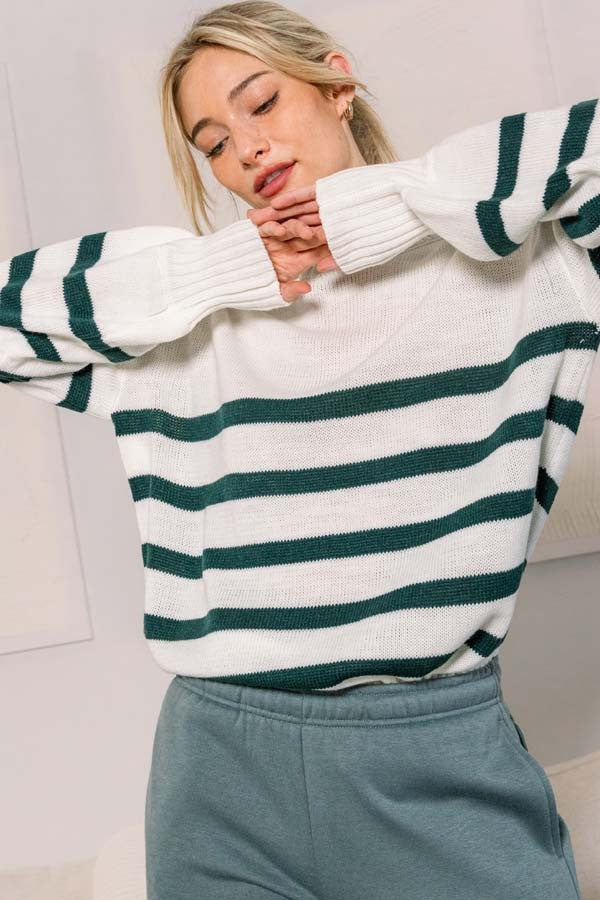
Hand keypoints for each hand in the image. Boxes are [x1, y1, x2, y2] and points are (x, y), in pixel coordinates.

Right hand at [246, 184, 338, 302]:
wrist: (228, 280)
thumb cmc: (252, 288)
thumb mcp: (275, 294)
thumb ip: (291, 292)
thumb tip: (307, 289)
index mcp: (298, 261)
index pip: (317, 253)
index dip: (326, 251)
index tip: (336, 249)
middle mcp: (289, 247)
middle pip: (307, 238)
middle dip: (317, 235)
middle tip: (327, 234)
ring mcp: (275, 238)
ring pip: (290, 228)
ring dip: (299, 228)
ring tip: (306, 233)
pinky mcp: (259, 231)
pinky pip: (267, 226)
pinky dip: (273, 227)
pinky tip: (279, 231)